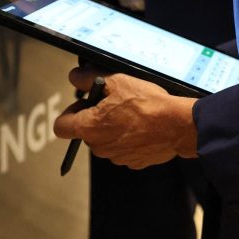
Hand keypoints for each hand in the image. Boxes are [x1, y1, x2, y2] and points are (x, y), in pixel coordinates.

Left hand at [53, 68, 198, 168]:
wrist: (177, 125)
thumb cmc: (147, 104)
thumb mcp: (117, 81)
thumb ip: (89, 79)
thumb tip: (75, 76)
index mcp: (89, 127)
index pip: (61, 126)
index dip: (70, 113)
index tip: (84, 104)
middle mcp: (99, 146)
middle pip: (88, 132)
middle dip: (98, 118)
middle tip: (116, 103)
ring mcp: (116, 157)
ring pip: (107, 140)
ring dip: (115, 129)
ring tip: (135, 115)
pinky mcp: (133, 162)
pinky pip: (126, 149)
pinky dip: (131, 139)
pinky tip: (144, 127)